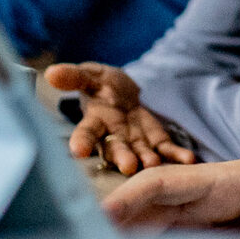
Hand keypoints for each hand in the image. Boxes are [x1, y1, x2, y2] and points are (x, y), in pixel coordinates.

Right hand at [46, 62, 196, 173]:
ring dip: (148, 160)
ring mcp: (135, 142)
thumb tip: (51, 72)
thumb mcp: (90, 75)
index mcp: (94, 122)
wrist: (125, 93)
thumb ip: (74, 76)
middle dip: (122, 158)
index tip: (78, 151)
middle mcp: (113, 137)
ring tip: (154, 164)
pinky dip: (175, 155)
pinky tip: (188, 159)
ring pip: (141, 154)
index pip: (85, 134)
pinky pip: (165, 150)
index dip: (81, 142)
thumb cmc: (102, 85)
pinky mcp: (155, 141)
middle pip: (116, 150)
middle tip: (128, 166)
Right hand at [104, 150, 239, 232]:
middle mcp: (215, 188)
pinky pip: (171, 225)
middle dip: (113, 215)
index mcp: (231, 179)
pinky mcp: (217, 217)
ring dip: (124, 226)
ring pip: (156, 212)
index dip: (130, 196)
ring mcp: (213, 203)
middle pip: (151, 198)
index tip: (98, 215)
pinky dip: (145, 235)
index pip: (168, 183)